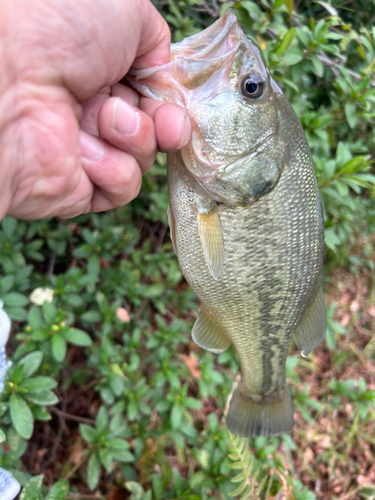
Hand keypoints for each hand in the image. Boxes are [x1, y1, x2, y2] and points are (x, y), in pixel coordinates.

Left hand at [0, 0, 190, 219]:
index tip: (174, 106)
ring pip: (143, 159)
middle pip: (154, 131)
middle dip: (166, 127)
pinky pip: (122, 188)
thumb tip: (160, 74)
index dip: (169, 104)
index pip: (151, 97)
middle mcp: (92, 110)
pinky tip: (86, 152)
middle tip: (165, 125)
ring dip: (135, 139)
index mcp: (101, 70)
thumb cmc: (58, 27)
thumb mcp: (123, 7)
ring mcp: (85, 149)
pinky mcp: (78, 187)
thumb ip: (154, 38)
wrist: (8, 77)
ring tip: (103, 119)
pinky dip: (113, 169)